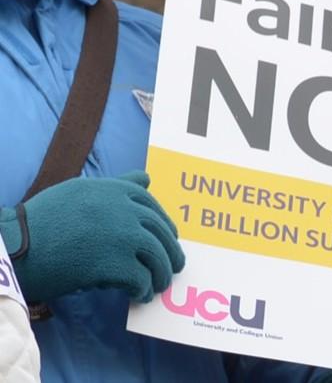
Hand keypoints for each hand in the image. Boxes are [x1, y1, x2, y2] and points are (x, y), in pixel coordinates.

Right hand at [4, 171, 183, 303]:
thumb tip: (146, 178)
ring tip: (157, 285)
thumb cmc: (39, 223)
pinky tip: (139, 295)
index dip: (163, 222)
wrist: (15, 248)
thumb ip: (114, 186)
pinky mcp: (114, 264)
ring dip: (161, 273)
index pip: (150, 203)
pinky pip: (141, 279)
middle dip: (169, 251)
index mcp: (113, 190)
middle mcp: (123, 209)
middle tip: (172, 265)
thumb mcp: (77, 192)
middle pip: (160, 231)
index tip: (168, 236)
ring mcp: (121, 236)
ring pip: (157, 256)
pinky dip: (143, 289)